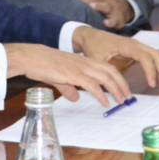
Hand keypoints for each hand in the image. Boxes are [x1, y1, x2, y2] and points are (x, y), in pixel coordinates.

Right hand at [3, 43, 131, 106]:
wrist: (30, 57)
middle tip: (128, 96)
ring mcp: (79, 67)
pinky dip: (101, 94)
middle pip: (110, 71)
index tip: (123, 88)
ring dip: (116, 89)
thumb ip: (68, 86)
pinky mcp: (73, 74)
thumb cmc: (42, 64)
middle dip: (122, 84)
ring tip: (121, 101)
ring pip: (105, 77)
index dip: (117, 77)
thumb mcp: (59, 76)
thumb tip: (75, 97)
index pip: (106, 67)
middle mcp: (84, 62)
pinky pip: (92, 85)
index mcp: (83, 61)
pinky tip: (105, 102)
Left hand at [71, 27, 158, 89]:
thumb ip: (105, 74)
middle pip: (155, 54)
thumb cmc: (93, 45)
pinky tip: (155, 77)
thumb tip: (112, 91)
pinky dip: (155, 65)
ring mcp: (136, 45)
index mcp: (125, 45)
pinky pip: (150, 55)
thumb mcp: (96, 60)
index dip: (150, 70)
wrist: (90, 35)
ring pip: (155, 54)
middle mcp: (134, 43)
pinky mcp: (135, 48)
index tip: (151, 83)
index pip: (144, 56)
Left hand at [75, 0, 133, 29]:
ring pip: (106, 7)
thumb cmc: (105, 1)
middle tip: (76, 4)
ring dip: (99, 6)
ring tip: (91, 6)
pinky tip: (105, 23)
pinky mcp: (118, 20)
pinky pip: (115, 21)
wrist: (126, 7)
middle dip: (86, 0)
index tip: (71, 0)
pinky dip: (110, 22)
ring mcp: (113, 9)